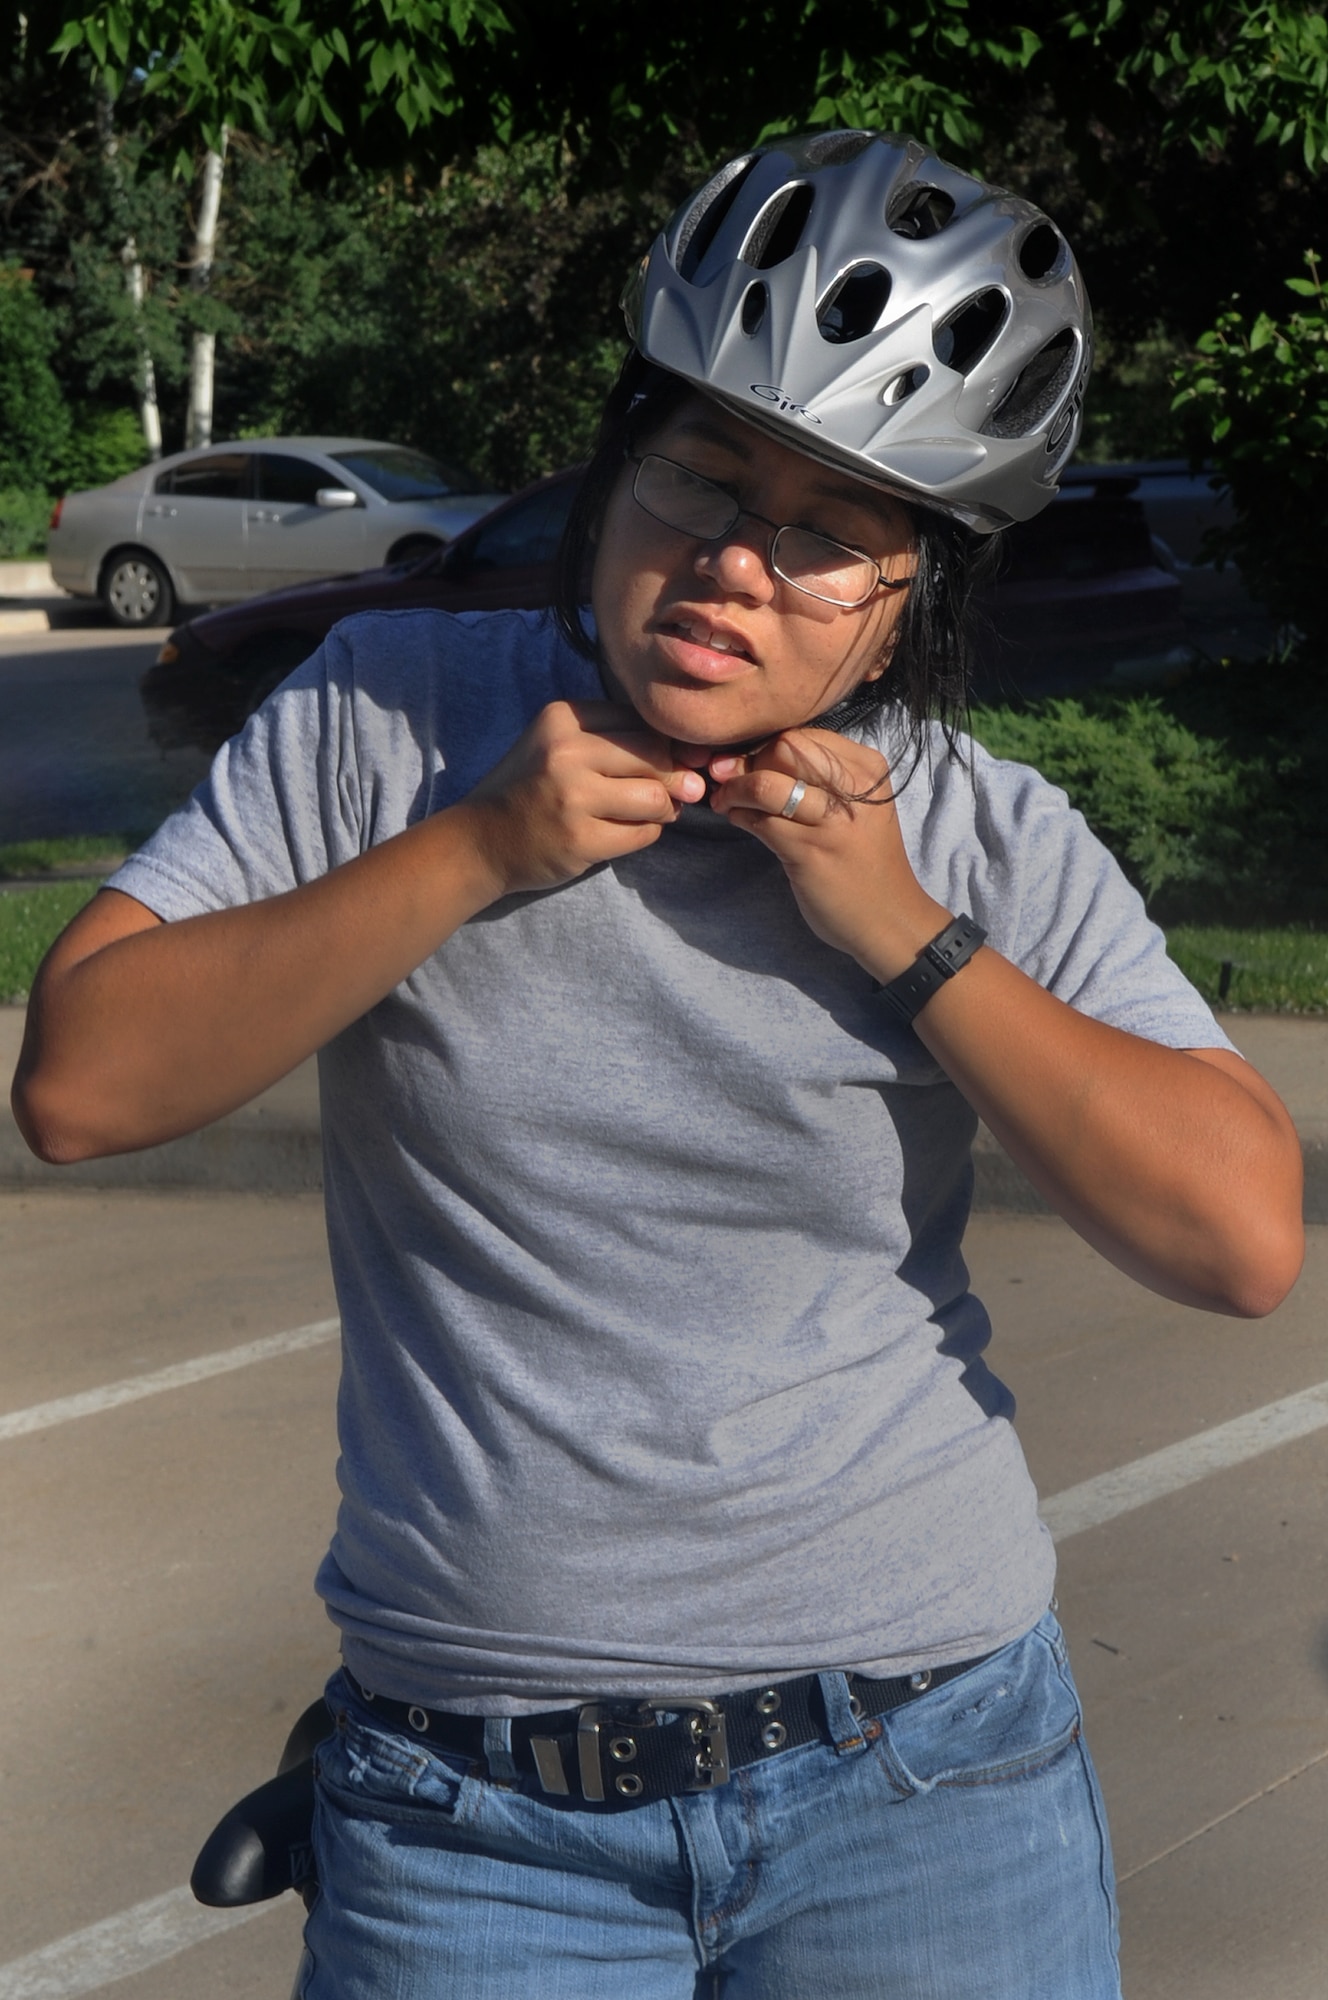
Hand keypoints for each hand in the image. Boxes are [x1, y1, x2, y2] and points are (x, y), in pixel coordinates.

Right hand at [455, 701, 705, 898]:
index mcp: (562, 718)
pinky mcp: (581, 839)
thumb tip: (693, 759)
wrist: (480, 841)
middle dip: (673, 777)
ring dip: (664, 809)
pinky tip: (626, 831)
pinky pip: (644, 834)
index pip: (641, 721)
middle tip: (670, 792)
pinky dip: (647, 833)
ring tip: (650, 813)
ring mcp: (572, 797)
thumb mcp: (558, 746)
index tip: (667, 763)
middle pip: (655, 755)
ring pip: (656, 796)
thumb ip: (616, 741)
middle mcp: (566, 752)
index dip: (665, 744)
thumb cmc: (528, 789)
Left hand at [706, 729, 948, 975]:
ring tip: (724, 800)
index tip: (747, 761)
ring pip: (767, 784)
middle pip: (785, 748)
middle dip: (748, 760)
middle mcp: (855, 788)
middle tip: (727, 777)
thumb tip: (753, 758)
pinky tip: (736, 819)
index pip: (804, 735)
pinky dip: (738, 815)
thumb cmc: (865, 861)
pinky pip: (761, 821)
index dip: (767, 744)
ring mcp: (832, 821)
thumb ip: (818, 779)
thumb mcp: (855, 808)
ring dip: (734, 789)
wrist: (889, 918)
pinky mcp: (810, 851)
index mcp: (867, 768)